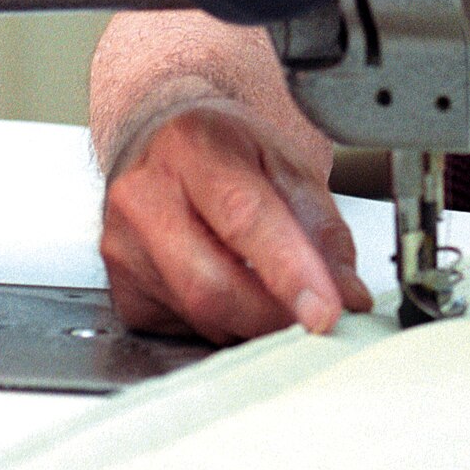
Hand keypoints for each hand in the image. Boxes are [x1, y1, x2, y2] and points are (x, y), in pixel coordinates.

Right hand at [100, 99, 372, 344]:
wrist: (161, 140)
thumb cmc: (224, 148)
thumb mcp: (285, 164)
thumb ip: (322, 229)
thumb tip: (347, 294)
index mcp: (191, 147)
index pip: (244, 218)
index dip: (289, 271)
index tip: (326, 310)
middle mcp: (144, 195)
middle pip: (212, 284)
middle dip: (276, 315)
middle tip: (318, 320)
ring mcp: (123, 247)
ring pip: (201, 315)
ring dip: (254, 321)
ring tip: (278, 295)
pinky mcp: (122, 290)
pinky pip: (184, 329)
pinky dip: (225, 324)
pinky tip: (234, 291)